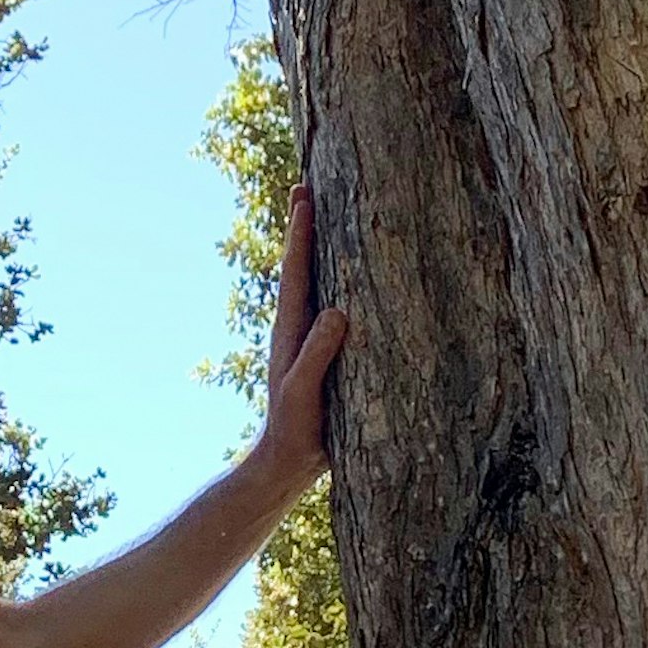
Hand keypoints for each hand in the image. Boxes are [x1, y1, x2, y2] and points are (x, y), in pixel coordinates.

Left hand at [255, 189, 345, 500]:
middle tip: (307, 185)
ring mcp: (312, 339)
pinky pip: (335, 307)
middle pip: (303, 265)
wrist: (287, 463)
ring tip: (334, 215)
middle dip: (305, 226)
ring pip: (319, 283)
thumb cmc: (294, 429)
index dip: (300, 232)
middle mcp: (300, 326)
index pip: (296, 271)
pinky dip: (344, 283)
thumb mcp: (303, 392)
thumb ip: (317, 355)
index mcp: (291, 329)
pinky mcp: (328, 355)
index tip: (303, 194)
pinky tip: (360, 277)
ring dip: (325, 249)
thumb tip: (339, 311)